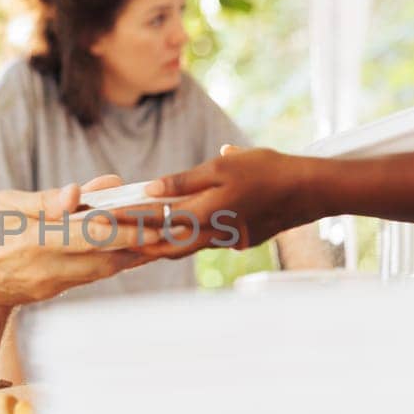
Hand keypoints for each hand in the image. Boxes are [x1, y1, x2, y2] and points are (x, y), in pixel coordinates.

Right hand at [0, 175, 148, 305]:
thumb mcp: (6, 202)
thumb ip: (49, 199)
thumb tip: (84, 192)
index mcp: (34, 242)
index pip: (95, 235)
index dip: (131, 228)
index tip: (158, 220)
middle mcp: (44, 271)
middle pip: (107, 262)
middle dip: (140, 247)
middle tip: (170, 231)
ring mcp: (44, 288)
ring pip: (98, 273)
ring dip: (127, 258)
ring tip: (156, 239)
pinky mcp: (43, 295)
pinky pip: (82, 278)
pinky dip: (103, 263)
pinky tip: (120, 250)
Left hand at [117, 145, 318, 257]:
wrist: (310, 191)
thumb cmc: (267, 171)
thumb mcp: (223, 166)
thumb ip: (185, 181)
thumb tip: (151, 189)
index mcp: (204, 214)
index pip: (155, 222)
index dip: (127, 221)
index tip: (103, 219)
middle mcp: (213, 235)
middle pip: (165, 246)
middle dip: (137, 245)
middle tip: (112, 241)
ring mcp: (229, 241)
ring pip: (185, 247)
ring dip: (160, 246)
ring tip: (136, 242)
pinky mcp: (242, 241)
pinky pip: (206, 243)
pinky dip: (186, 241)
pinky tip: (178, 234)